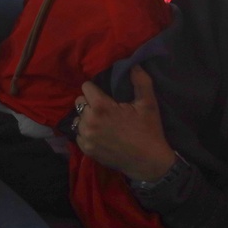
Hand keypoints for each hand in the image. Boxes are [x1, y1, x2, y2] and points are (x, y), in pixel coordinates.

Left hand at [74, 66, 175, 180]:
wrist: (149, 163)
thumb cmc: (149, 131)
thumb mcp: (148, 104)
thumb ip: (140, 81)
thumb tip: (133, 64)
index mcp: (101, 107)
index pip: (85, 87)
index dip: (95, 89)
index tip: (105, 95)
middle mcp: (88, 121)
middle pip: (79, 102)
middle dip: (90, 103)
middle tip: (106, 109)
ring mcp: (85, 137)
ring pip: (78, 118)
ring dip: (87, 118)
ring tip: (103, 123)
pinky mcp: (85, 149)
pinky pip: (78, 134)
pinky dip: (86, 132)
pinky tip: (100, 134)